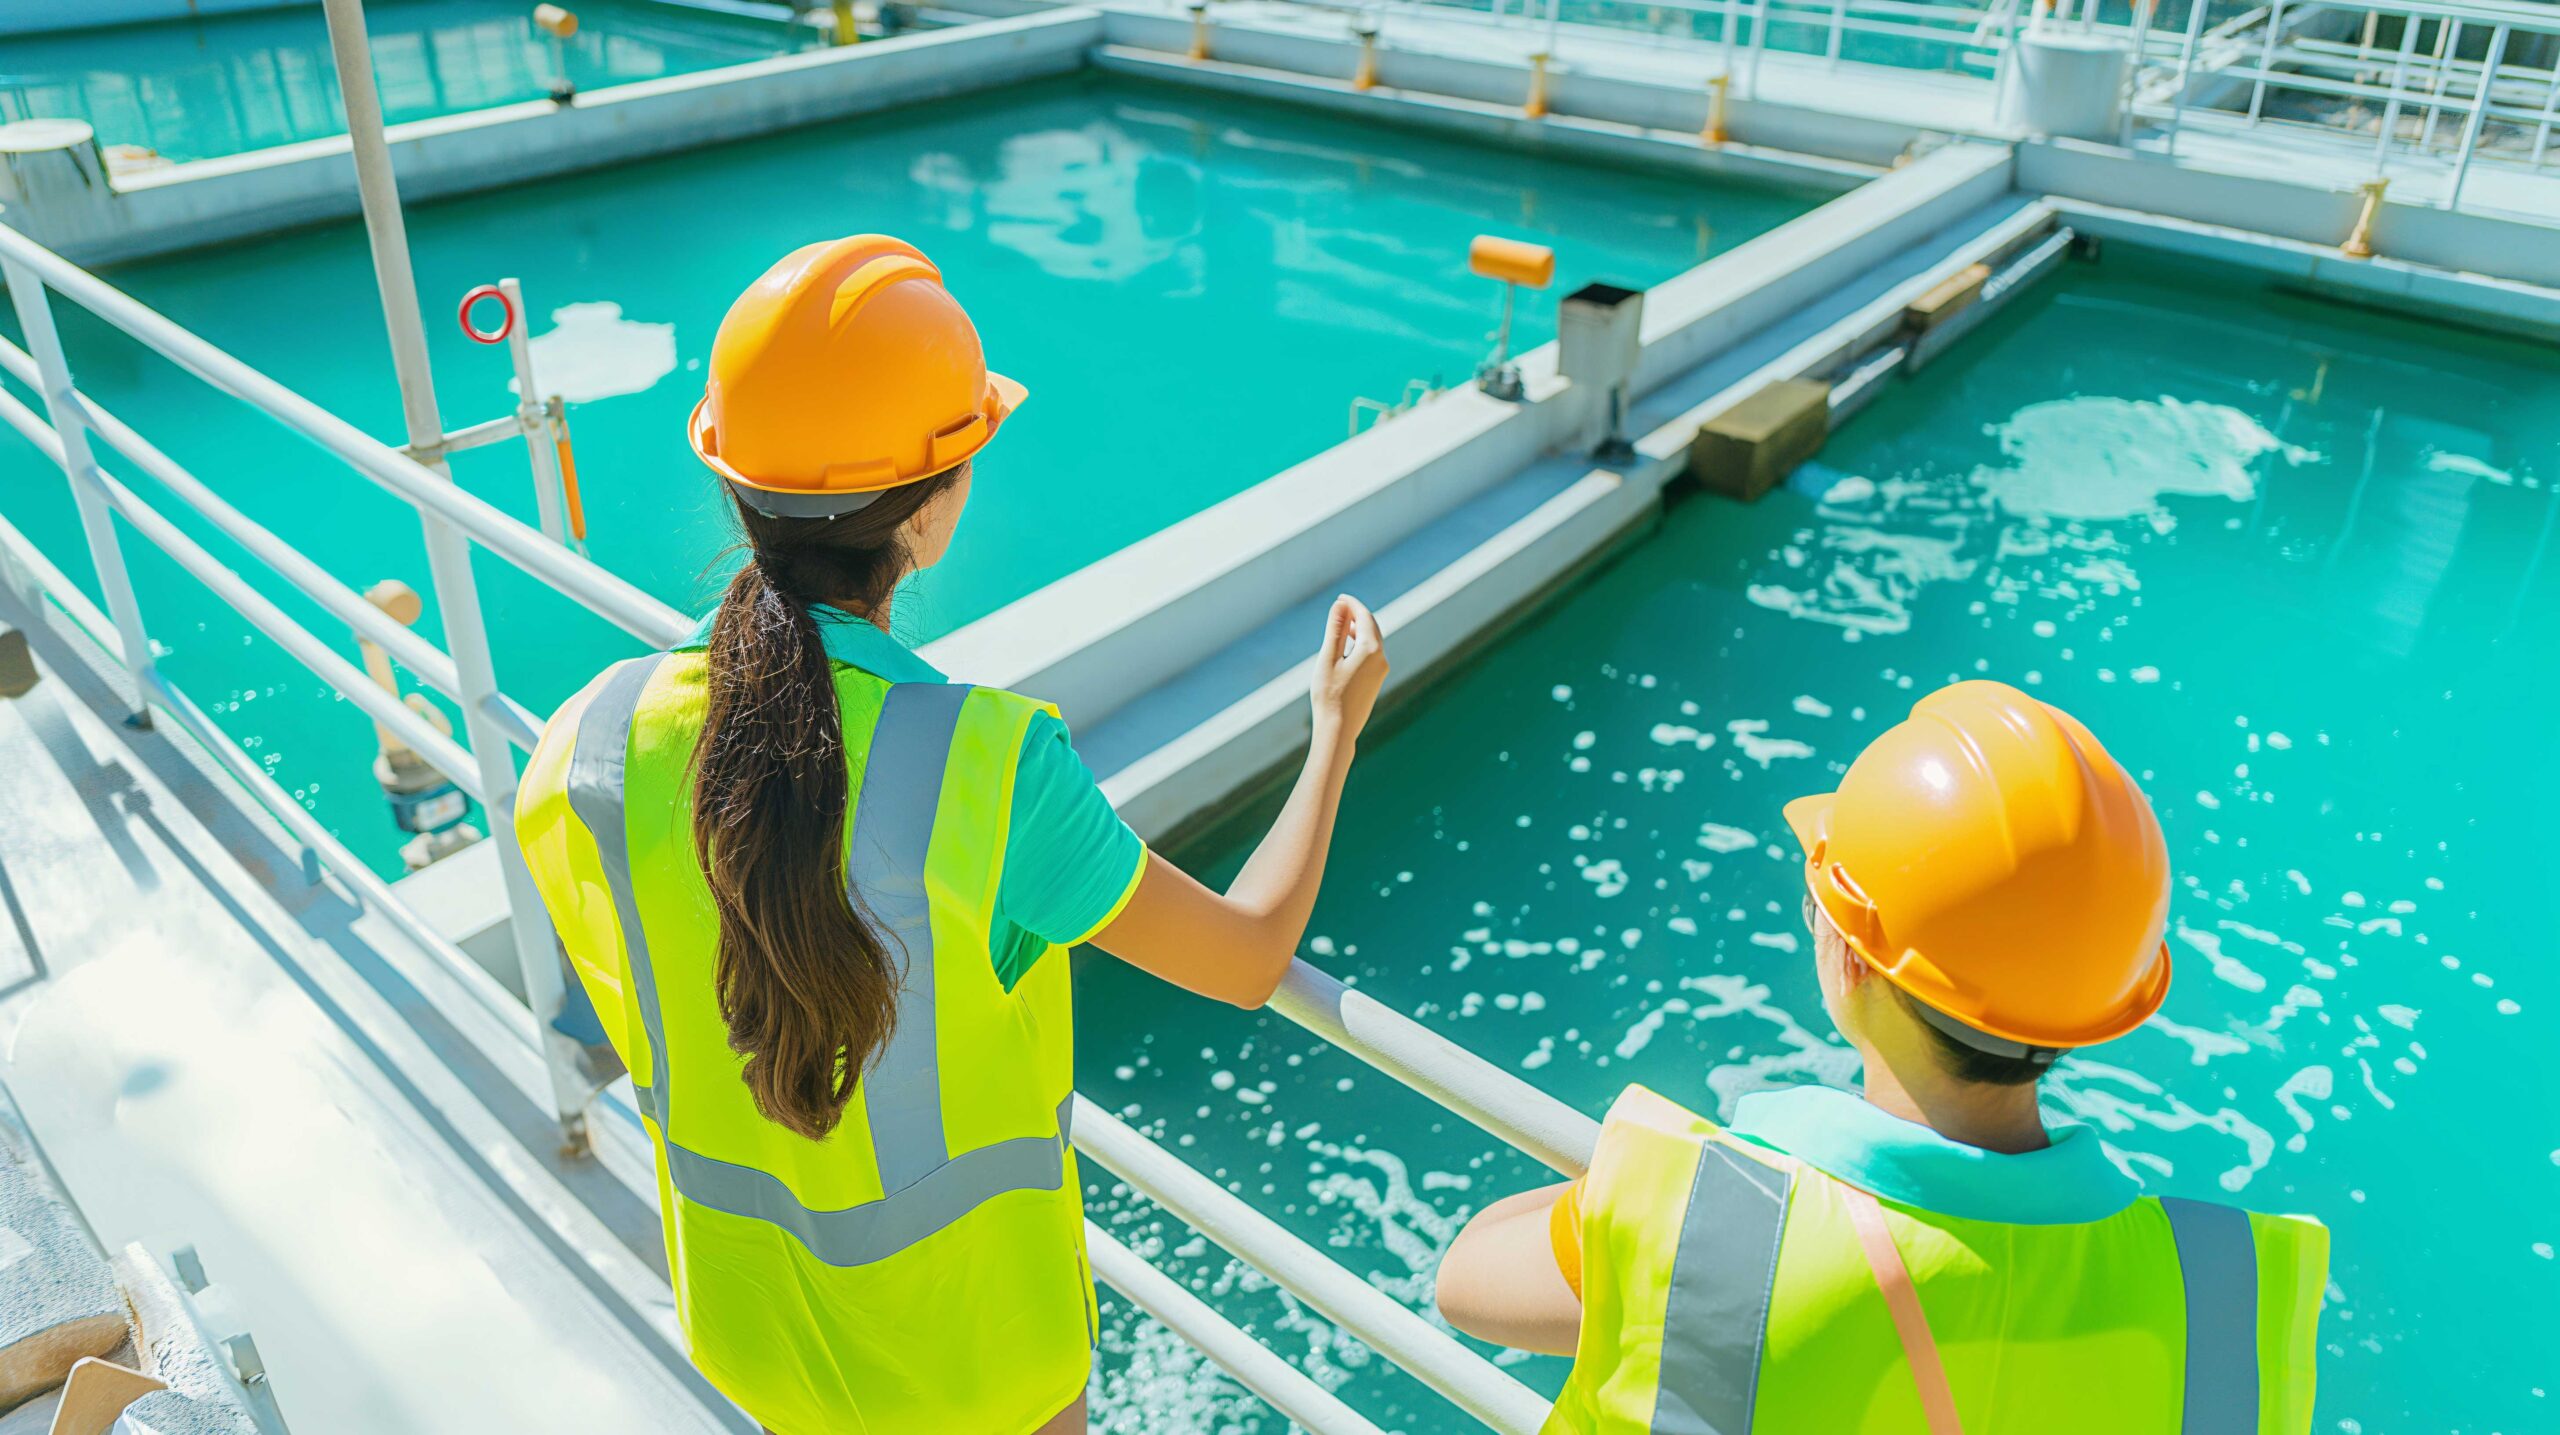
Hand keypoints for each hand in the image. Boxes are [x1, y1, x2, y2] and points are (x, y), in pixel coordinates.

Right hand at [1310, 595, 1387, 746]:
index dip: (1352, 605)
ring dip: (1359, 629)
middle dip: (1357, 615)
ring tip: (1342, 623)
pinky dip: (1361, 644)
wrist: (1339, 730)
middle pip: (1372, 627)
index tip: (1340, 598)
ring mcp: (1381, 671)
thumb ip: (1335, 630)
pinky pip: (1372, 654)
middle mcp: (1381, 659)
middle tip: (1341, 606)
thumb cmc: (1329, 695)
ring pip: (1373, 641)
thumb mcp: (1328, 658)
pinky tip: (1347, 647)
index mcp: (1371, 650)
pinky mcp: (1376, 681)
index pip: (1364, 617)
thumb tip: (1340, 605)